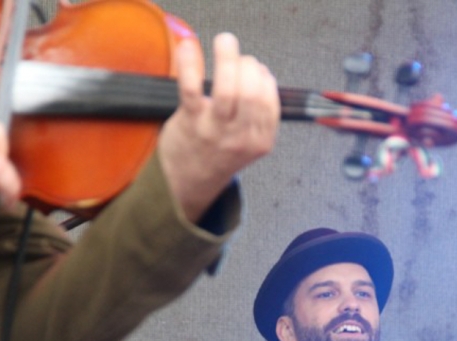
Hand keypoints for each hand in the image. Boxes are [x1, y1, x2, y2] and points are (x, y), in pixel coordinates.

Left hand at [157, 32, 278, 222]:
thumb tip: (258, 72)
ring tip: (225, 41)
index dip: (263, 77)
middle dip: (248, 65)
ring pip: (228, 89)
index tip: (254, 69)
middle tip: (237, 58)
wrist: (187, 183)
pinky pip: (192, 88)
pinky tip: (189, 47)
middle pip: (252, 92)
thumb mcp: (249, 143)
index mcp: (260, 141)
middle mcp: (240, 137)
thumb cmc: (218, 154)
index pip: (269, 101)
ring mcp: (215, 130)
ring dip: (227, 58)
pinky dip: (190, 63)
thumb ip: (258, 115)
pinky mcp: (190, 123)